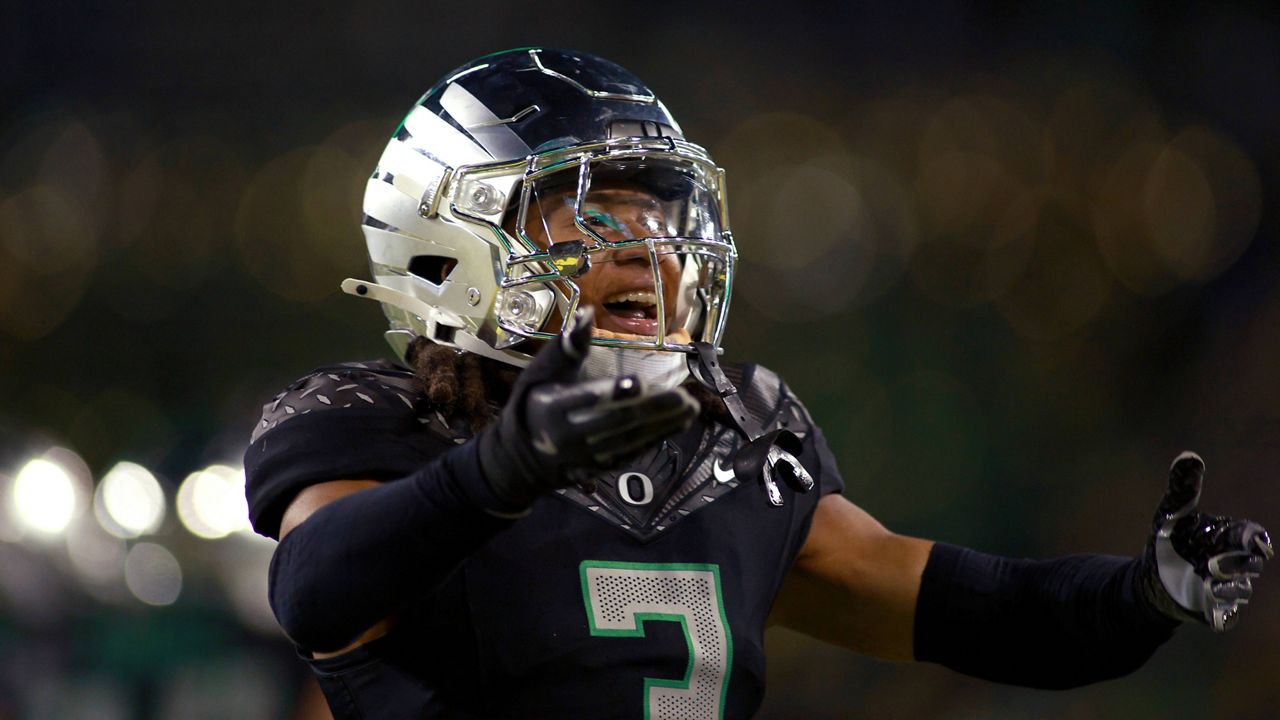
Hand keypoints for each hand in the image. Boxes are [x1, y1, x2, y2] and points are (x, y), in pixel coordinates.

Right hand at [476, 307, 698, 509]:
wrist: (521, 457)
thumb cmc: (534, 401)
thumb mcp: (542, 372)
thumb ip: (567, 347)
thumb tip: (587, 313)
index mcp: (551, 409)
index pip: (587, 400)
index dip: (614, 392)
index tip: (641, 381)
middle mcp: (569, 437)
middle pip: (616, 422)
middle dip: (652, 410)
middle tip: (682, 397)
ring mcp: (586, 457)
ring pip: (629, 441)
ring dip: (662, 426)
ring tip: (690, 409)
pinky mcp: (599, 468)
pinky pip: (631, 454)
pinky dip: (656, 439)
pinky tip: (678, 424)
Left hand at [1141, 452, 1272, 630]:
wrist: (1150, 577)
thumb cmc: (1168, 541)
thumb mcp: (1170, 514)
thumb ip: (1182, 488)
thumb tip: (1189, 454)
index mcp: (1227, 538)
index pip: (1251, 536)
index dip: (1255, 539)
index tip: (1254, 542)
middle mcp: (1233, 564)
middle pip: (1251, 564)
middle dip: (1239, 563)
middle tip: (1215, 564)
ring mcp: (1226, 588)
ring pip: (1241, 591)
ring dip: (1229, 589)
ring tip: (1209, 583)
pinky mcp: (1214, 610)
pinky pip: (1226, 618)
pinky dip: (1224, 617)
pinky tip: (1216, 616)